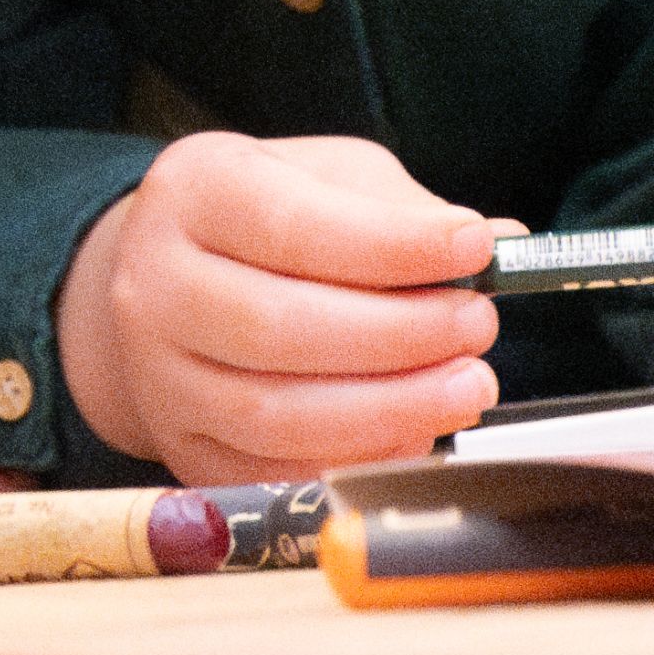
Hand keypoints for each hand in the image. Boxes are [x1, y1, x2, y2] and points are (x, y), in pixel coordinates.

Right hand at [56, 133, 504, 482]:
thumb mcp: (327, 179)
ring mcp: (160, 375)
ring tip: (467, 386)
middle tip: (478, 326)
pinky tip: (416, 432)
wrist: (171, 281)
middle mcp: (155, 283)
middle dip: (400, 334)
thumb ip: (402, 210)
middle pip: (279, 326)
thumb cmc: (268, 221)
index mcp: (194, 192)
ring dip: (392, 408)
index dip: (392, 245)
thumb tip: (498, 244)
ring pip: (276, 415)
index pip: (291, 225)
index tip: (473, 246)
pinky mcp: (183, 446)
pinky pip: (276, 475)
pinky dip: (359, 462)